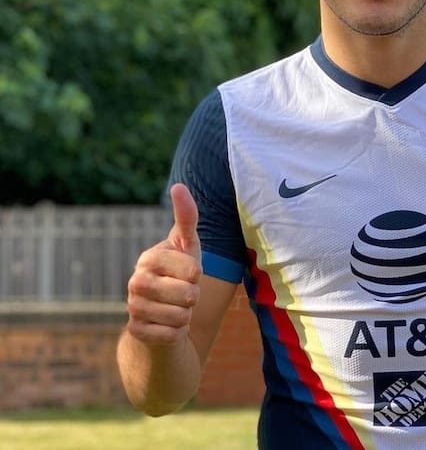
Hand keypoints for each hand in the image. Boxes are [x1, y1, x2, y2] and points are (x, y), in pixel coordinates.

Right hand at [125, 183, 201, 345]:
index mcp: (149, 258)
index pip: (193, 270)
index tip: (187, 273)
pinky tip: (166, 325)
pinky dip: (177, 332)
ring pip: (181, 316)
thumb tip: (178, 185)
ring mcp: (133, 307)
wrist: (164, 313)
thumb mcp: (188, 245)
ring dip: (186, 315)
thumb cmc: (181, 274)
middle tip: (183, 294)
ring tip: (176, 308)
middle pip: (189, 295)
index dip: (197, 274)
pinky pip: (172, 334)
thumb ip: (187, 216)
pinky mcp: (135, 331)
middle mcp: (136, 281)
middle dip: (194, 297)